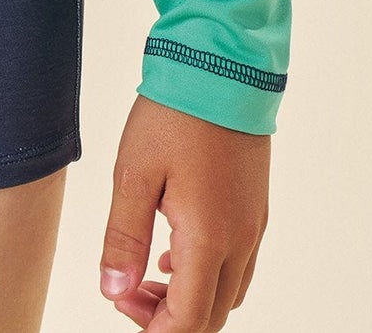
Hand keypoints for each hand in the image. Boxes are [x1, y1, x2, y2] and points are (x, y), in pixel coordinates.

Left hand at [99, 96, 269, 331]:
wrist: (222, 65)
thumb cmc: (176, 113)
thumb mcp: (134, 173)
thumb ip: (124, 237)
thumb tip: (114, 289)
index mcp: (209, 237)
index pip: (188, 319)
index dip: (152, 326)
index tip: (120, 300)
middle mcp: (240, 240)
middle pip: (212, 316)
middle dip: (169, 318)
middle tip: (129, 290)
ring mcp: (254, 224)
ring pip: (229, 293)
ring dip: (191, 298)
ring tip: (150, 272)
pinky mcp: (257, 207)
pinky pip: (239, 264)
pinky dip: (209, 273)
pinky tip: (176, 248)